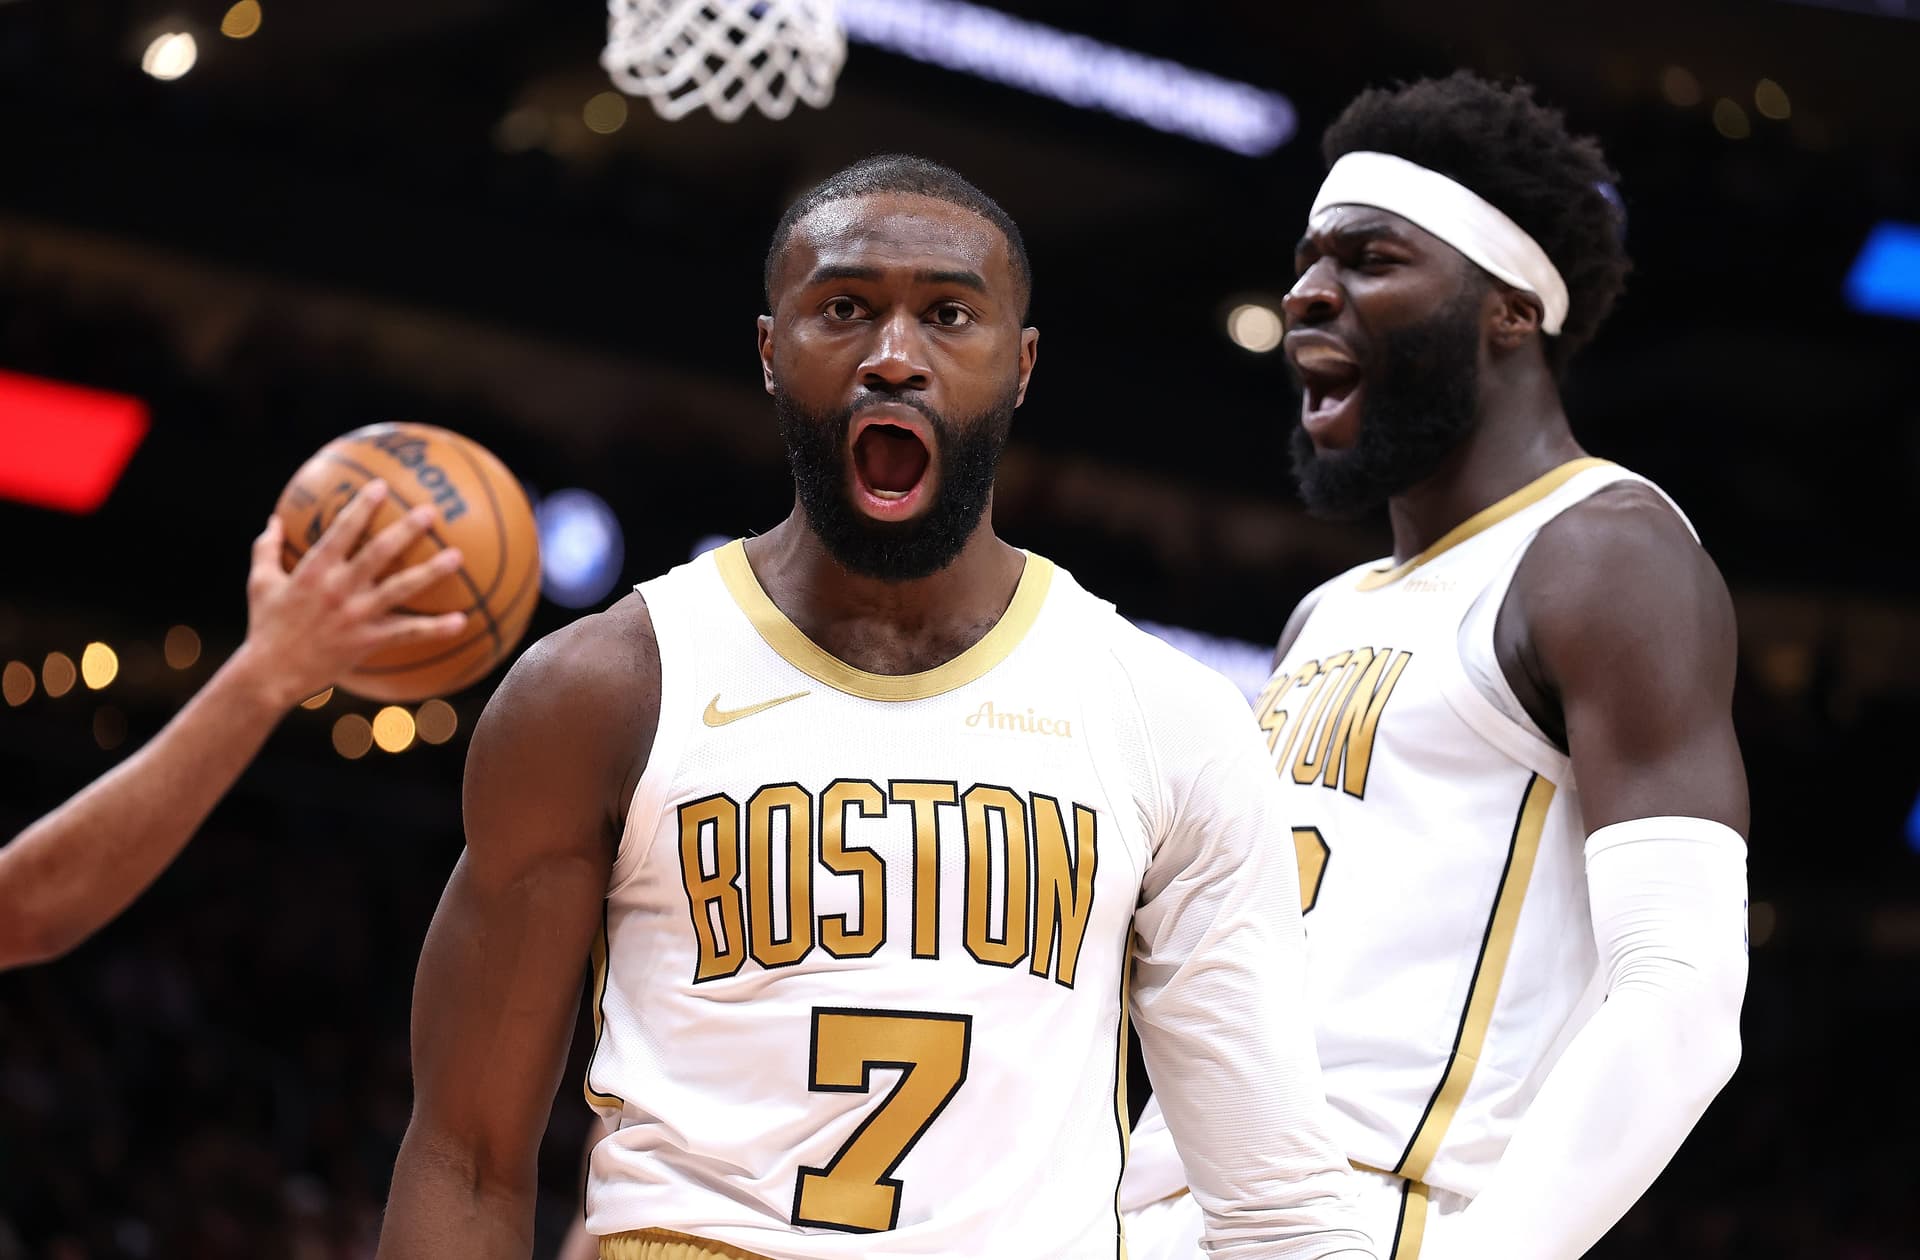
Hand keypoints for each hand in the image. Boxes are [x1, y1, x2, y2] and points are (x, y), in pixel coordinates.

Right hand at [234, 480, 468, 708]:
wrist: (270, 674)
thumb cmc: (266, 626)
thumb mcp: (259, 583)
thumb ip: (266, 548)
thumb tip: (272, 519)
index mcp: (313, 570)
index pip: (342, 530)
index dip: (362, 506)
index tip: (382, 486)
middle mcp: (339, 589)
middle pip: (379, 553)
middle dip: (405, 530)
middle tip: (430, 511)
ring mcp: (356, 615)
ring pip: (400, 589)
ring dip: (430, 572)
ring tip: (456, 557)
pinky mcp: (368, 641)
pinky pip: (408, 633)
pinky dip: (435, 629)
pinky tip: (462, 621)